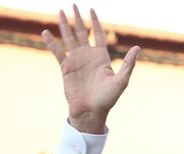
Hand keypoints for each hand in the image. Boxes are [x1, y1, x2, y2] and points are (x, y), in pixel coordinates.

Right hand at [41, 5, 139, 132]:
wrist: (91, 112)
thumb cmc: (108, 99)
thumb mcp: (121, 81)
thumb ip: (128, 64)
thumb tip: (137, 47)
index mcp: (101, 57)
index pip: (97, 34)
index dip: (94, 22)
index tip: (91, 9)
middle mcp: (88, 56)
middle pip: (81, 32)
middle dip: (78, 19)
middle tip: (73, 4)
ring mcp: (76, 61)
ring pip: (69, 39)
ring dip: (64, 25)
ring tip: (60, 11)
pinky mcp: (66, 68)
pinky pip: (57, 52)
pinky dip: (52, 43)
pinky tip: (46, 32)